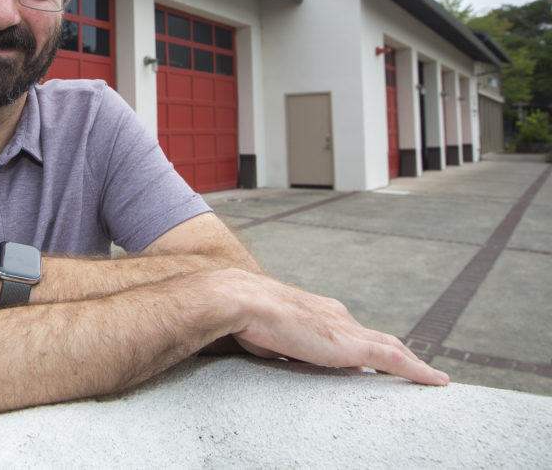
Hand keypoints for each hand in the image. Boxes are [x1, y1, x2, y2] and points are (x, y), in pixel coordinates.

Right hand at [218, 269, 448, 385]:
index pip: (351, 331)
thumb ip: (289, 348)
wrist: (246, 302)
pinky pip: (396, 360)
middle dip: (397, 353)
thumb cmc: (247, 317)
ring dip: (412, 363)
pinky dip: (419, 371)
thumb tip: (296, 362)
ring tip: (431, 378)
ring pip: (392, 347)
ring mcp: (348, 330)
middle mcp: (339, 316)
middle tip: (414, 369)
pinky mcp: (353, 346)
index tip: (371, 361)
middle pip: (378, 337)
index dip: (366, 345)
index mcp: (319, 312)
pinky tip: (438, 382)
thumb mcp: (272, 338)